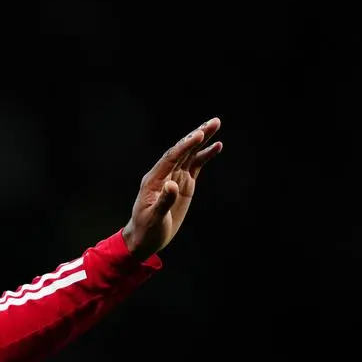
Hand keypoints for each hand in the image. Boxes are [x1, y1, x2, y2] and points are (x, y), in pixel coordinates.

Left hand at [121, 117, 222, 260]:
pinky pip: (195, 166)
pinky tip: (216, 147)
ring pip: (189, 155)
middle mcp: (164, 175)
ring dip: (202, 141)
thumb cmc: (146, 230)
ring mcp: (174, 178)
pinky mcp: (183, 185)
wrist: (144, 239)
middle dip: (197, 136)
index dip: (185, 146)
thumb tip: (172, 185)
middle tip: (214, 122)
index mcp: (154, 180)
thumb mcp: (154, 218)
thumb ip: (163, 202)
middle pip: (182, 151)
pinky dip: (205, 156)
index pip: (171, 158)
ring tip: (216, 125)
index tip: (199, 135)